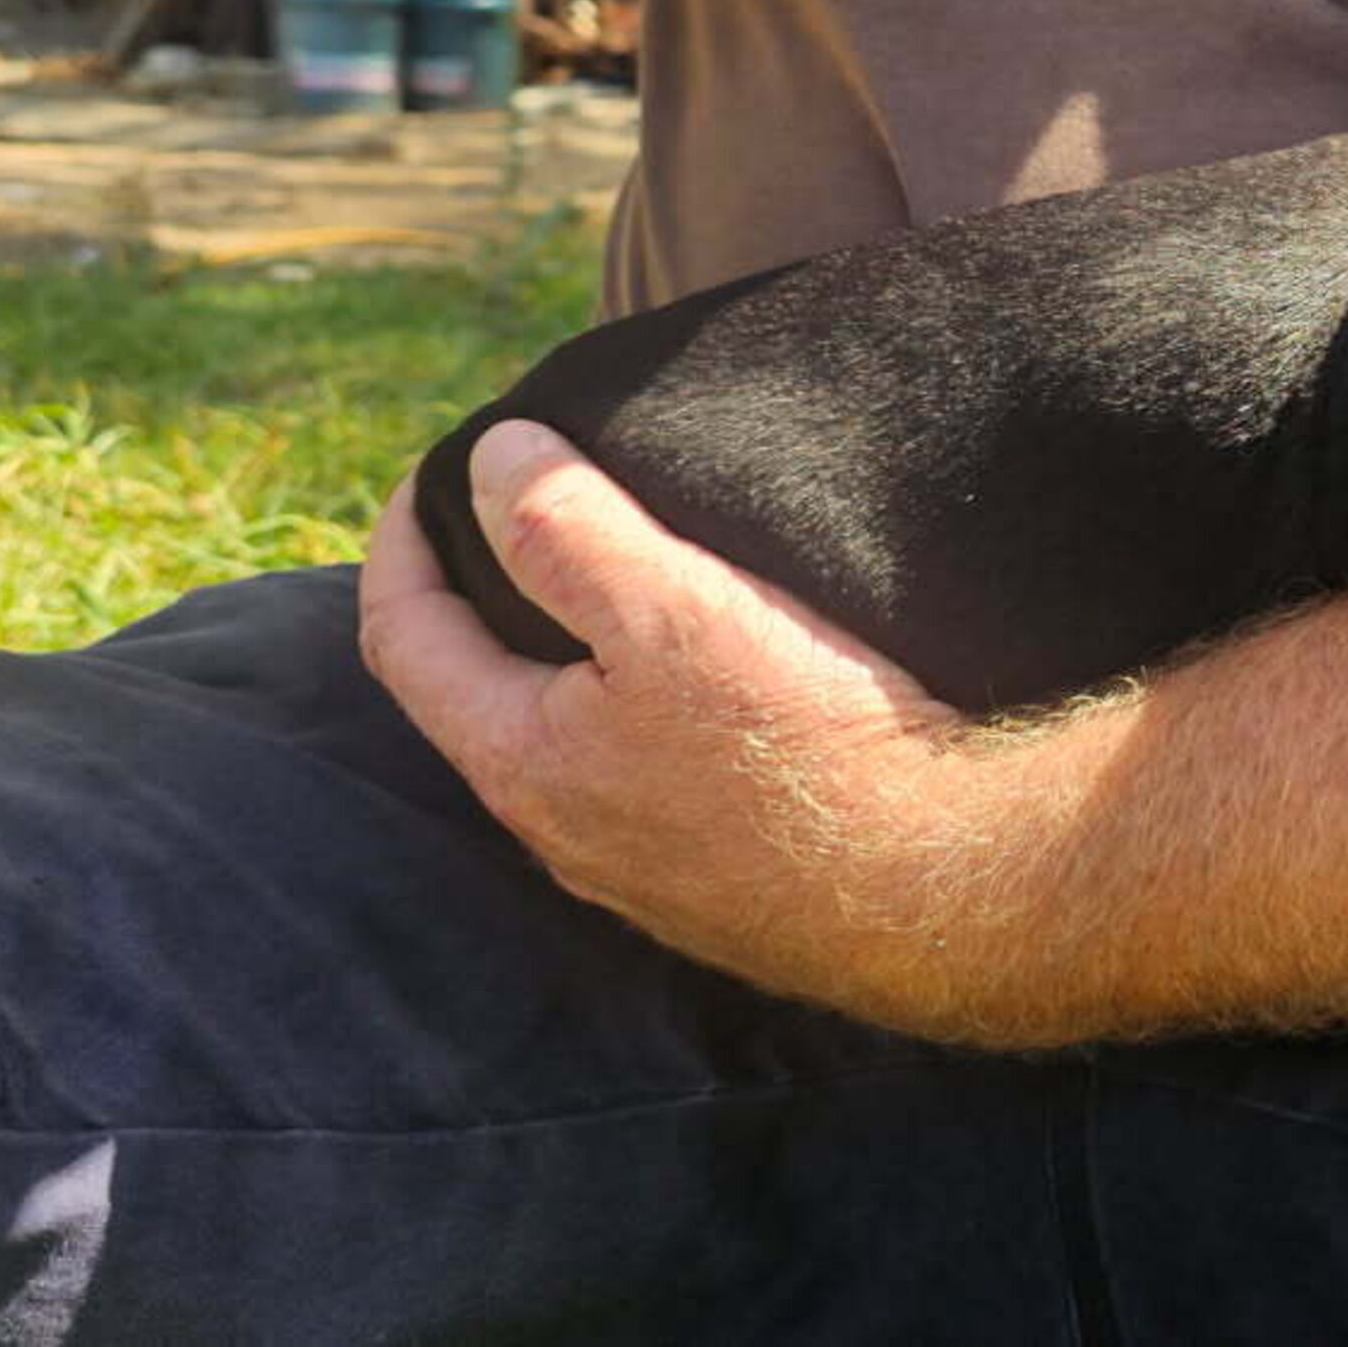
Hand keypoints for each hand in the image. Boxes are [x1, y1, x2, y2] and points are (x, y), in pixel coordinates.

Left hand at [357, 421, 1039, 1025]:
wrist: (947, 885)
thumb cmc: (806, 746)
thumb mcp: (673, 609)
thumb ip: (567, 529)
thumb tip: (491, 461)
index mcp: (522, 761)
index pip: (405, 639)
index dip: (400, 544)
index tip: (434, 475)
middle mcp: (563, 832)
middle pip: (478, 697)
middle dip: (481, 603)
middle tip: (517, 520)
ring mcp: (641, 871)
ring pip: (566, 745)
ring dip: (564, 663)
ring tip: (613, 588)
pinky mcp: (721, 883)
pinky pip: (646, 782)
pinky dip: (638, 713)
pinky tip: (706, 688)